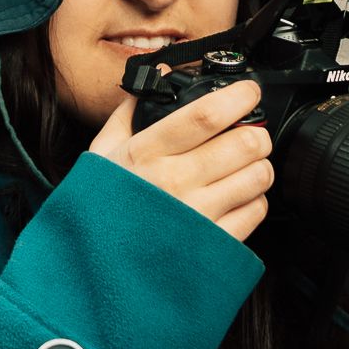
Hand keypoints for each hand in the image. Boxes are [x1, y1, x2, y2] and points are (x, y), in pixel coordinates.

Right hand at [88, 77, 272, 241]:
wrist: (90, 275)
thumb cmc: (98, 210)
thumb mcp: (102, 153)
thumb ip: (131, 110)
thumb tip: (159, 73)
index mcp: (147, 153)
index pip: (206, 114)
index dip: (238, 96)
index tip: (248, 91)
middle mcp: (174, 182)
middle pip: (244, 143)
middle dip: (257, 131)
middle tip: (251, 131)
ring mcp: (196, 216)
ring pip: (257, 176)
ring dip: (259, 165)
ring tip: (245, 165)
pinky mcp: (212, 245)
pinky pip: (255, 212)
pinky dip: (254, 200)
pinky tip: (236, 197)